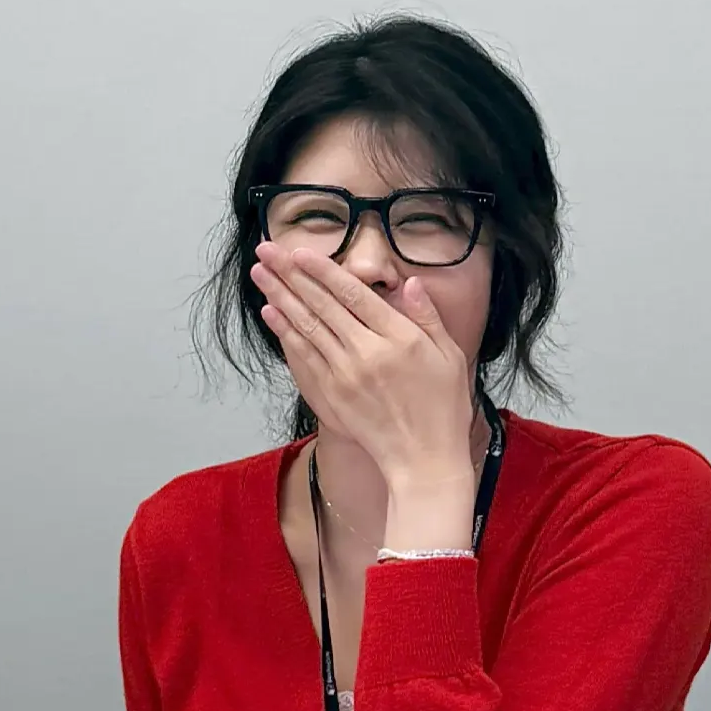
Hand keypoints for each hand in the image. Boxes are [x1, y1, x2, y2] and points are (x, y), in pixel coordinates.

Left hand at [251, 244, 476, 504]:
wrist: (423, 459)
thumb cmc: (443, 408)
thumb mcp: (449, 356)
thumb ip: (427, 317)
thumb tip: (410, 283)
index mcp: (399, 338)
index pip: (353, 294)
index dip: (323, 270)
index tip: (300, 251)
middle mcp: (368, 352)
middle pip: (322, 304)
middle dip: (291, 275)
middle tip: (268, 250)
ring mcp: (346, 375)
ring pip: (306, 326)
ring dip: (280, 297)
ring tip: (261, 274)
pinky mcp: (332, 395)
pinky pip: (303, 356)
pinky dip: (285, 332)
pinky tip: (271, 312)